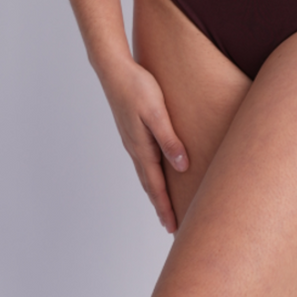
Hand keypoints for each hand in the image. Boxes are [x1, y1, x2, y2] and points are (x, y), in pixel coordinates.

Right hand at [103, 59, 188, 233]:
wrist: (114, 69)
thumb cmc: (137, 87)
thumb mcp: (157, 113)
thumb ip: (169, 139)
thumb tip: (182, 167)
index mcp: (142, 147)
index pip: (156, 185)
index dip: (165, 207)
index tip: (173, 227)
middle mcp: (135, 148)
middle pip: (149, 185)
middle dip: (160, 206)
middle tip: (171, 226)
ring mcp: (132, 140)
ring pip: (145, 173)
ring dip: (154, 192)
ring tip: (163, 205)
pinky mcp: (132, 131)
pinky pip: (143, 160)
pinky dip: (150, 174)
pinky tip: (155, 172)